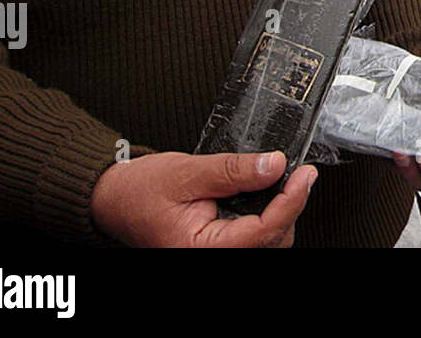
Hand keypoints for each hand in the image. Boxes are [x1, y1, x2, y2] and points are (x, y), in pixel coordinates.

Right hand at [89, 150, 314, 246]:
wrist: (115, 199)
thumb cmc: (139, 191)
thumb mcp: (187, 172)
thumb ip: (232, 170)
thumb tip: (273, 165)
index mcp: (201, 249)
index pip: (262, 231)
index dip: (291, 201)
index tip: (305, 174)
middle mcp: (211, 256)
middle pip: (272, 238)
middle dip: (289, 205)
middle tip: (298, 172)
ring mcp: (218, 252)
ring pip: (268, 239)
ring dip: (280, 209)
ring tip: (279, 179)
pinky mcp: (223, 243)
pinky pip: (256, 235)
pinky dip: (268, 213)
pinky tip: (265, 192)